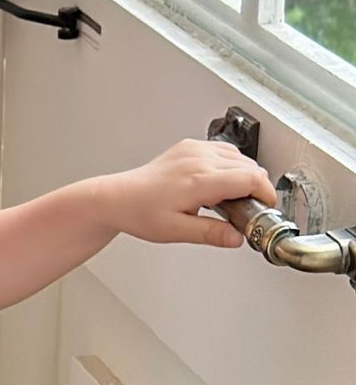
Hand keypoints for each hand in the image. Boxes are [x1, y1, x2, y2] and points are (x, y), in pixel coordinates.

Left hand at [104, 137, 279, 249]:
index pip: (251, 179)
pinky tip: (219, 184)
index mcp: (199, 180)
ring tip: (230, 200)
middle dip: (257, 188)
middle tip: (246, 211)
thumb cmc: (140, 213)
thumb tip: (237, 238)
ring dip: (245, 176)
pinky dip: (231, 166)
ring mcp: (195, 149)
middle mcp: (199, 159)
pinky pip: (224, 151)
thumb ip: (210, 234)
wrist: (118, 197)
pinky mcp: (190, 146)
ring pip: (240, 157)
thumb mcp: (176, 231)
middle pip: (250, 167)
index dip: (266, 194)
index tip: (266, 208)